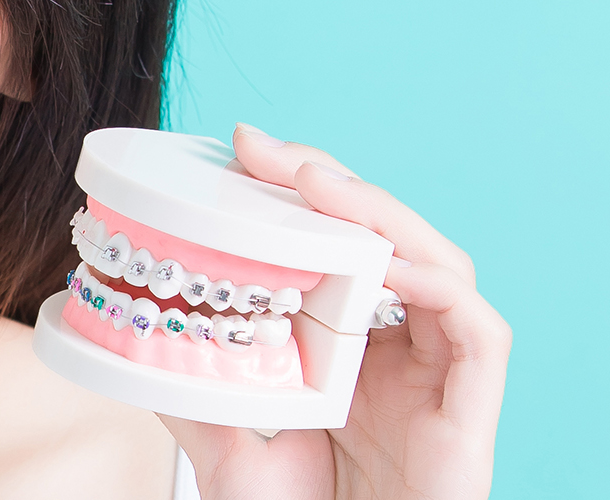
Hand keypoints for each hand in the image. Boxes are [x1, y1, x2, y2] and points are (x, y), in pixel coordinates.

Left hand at [156, 124, 512, 498]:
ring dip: (381, 213)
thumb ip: (197, 398)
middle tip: (262, 148)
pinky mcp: (474, 402)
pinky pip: (476, 324)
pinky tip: (386, 261)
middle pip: (387, 236)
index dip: (297, 197)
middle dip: (329, 182)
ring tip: (314, 184)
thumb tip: (133, 349)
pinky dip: (436, 282)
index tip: (238, 155)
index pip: (338, 244)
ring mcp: (441, 370)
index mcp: (355, 345)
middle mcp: (403, 345)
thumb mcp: (233, 449)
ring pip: (439, 261)